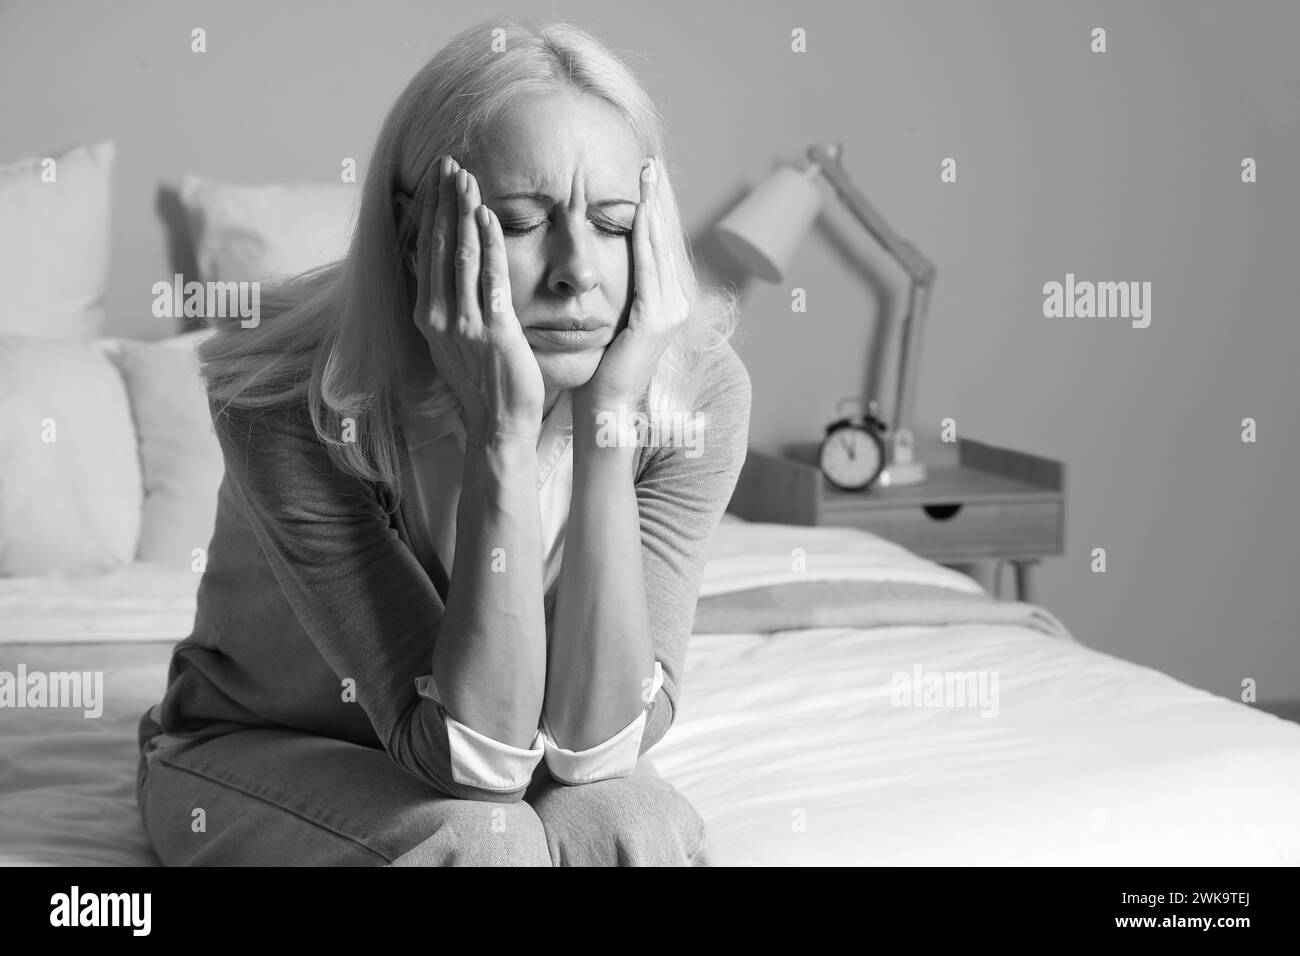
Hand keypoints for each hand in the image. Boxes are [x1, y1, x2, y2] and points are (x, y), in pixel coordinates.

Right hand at [402, 156, 544, 442]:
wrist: (498, 424)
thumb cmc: (483, 382)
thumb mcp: (453, 338)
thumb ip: (445, 300)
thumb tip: (432, 264)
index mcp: (428, 314)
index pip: (425, 250)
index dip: (430, 211)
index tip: (435, 178)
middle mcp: (439, 315)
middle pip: (439, 245)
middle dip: (443, 200)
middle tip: (448, 161)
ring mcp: (463, 323)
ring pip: (461, 255)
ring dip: (463, 211)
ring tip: (465, 176)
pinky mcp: (492, 330)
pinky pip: (489, 278)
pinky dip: (489, 243)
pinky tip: (488, 214)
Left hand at [575, 156, 689, 410]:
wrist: (604, 406)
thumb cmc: (600, 369)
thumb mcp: (613, 322)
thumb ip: (618, 293)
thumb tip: (603, 263)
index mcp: (665, 304)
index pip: (658, 248)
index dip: (653, 212)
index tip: (646, 180)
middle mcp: (674, 304)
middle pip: (664, 241)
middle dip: (656, 201)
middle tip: (650, 164)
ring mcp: (669, 312)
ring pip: (658, 248)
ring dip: (652, 209)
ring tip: (647, 176)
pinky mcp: (655, 319)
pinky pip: (647, 268)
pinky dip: (643, 238)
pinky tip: (638, 212)